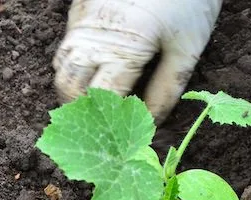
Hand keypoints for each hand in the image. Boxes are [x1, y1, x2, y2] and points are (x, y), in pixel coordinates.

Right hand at [53, 0, 221, 120]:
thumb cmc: (189, 2)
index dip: (110, 122)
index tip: (123, 135)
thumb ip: (167, 91)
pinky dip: (77, 64)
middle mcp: (93, 35)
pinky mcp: (79, 7)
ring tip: (102, 104)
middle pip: (69, 87)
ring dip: (75, 87)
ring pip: (61, 66)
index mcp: (123, 48)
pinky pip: (67, 45)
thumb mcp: (188, 52)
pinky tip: (100, 72)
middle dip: (83, 110)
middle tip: (106, 126)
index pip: (102, 100)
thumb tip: (151, 125)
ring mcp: (81, 19)